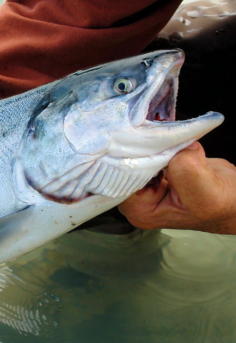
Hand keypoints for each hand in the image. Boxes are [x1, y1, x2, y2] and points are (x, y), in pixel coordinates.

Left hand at [118, 142, 235, 233]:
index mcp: (140, 211)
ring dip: (151, 142)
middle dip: (139, 148)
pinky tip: (172, 136)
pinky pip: (150, 149)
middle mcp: (137, 198)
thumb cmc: (223, 204)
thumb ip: (185, 170)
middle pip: (124, 166)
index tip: (141, 141)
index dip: (129, 159)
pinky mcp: (157, 167)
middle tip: (152, 131)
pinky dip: (161, 140)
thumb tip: (175, 146)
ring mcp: (146, 183)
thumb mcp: (205, 191)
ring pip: (136, 155)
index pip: (120, 180)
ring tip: (164, 133)